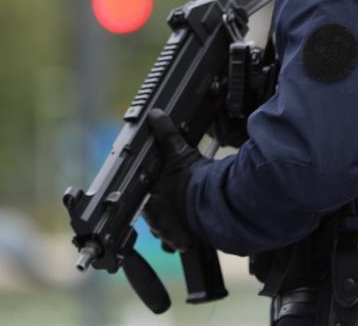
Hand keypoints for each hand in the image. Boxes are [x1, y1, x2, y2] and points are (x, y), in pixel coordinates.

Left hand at [143, 109, 206, 251]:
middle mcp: (156, 222)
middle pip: (154, 217)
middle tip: (175, 197)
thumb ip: (166, 134)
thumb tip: (155, 114)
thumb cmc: (192, 181)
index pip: (143, 199)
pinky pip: (180, 243)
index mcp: (149, 203)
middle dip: (163, 209)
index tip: (161, 187)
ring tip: (184, 212)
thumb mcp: (179, 152)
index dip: (151, 193)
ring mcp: (169, 235)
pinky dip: (185, 236)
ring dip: (172, 223)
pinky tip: (192, 226)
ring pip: (165, 232)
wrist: (214, 203)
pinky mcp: (184, 243)